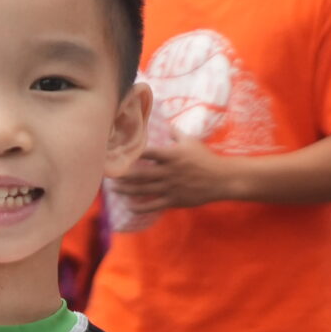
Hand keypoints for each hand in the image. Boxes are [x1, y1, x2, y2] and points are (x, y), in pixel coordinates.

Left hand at [111, 136, 238, 213]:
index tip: (116, 153)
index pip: (146, 153)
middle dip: (123, 175)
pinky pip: (154, 205)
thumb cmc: (205, 158)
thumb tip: (165, 124)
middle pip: (140, 174)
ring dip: (127, 190)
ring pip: (143, 190)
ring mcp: (170, 187)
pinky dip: (141, 207)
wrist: (221, 179)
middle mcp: (168, 171)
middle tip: (109, 175)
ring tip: (114, 189)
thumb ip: (175, 133)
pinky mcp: (174, 199)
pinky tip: (129, 207)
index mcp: (171, 155)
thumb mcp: (191, 141)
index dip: (130, 153)